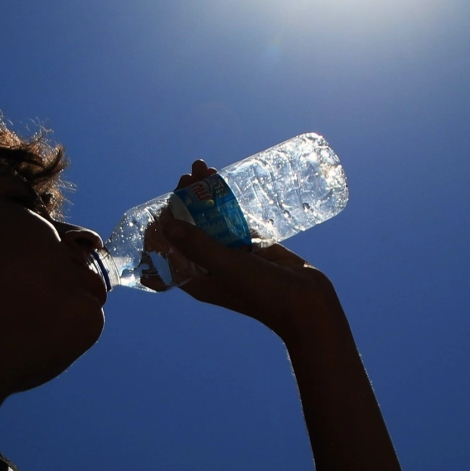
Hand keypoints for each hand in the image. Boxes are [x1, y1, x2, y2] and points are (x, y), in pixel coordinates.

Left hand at [159, 160, 341, 342]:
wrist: (307, 302)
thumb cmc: (265, 293)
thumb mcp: (229, 267)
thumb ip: (199, 247)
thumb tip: (167, 226)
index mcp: (196, 279)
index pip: (167, 250)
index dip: (162, 226)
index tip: (165, 202)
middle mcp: (209, 266)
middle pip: (188, 229)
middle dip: (185, 202)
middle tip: (188, 177)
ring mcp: (230, 254)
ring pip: (210, 220)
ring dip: (205, 196)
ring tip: (204, 168)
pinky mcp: (250, 245)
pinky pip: (232, 219)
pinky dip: (226, 202)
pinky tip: (223, 182)